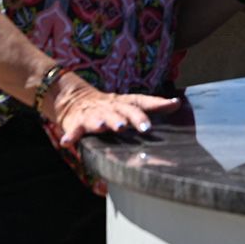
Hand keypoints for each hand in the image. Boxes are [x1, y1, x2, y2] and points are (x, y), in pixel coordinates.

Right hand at [45, 76, 179, 146]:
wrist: (76, 100)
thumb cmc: (112, 107)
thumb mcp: (131, 104)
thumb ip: (153, 105)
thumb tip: (177, 103)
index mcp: (125, 103)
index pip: (144, 101)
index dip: (158, 103)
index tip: (173, 104)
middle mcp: (112, 107)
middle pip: (125, 111)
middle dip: (134, 118)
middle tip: (144, 127)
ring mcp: (94, 115)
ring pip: (100, 118)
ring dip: (104, 122)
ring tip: (106, 127)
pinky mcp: (77, 124)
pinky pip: (74, 131)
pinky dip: (70, 136)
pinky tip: (66, 143)